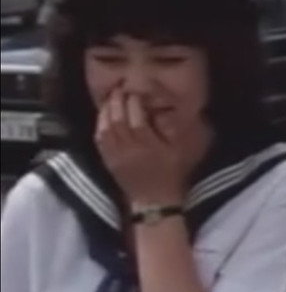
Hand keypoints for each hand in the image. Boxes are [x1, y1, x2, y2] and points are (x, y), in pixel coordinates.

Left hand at [95, 90, 207, 205]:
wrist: (155, 202)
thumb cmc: (172, 175)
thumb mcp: (179, 151)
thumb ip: (171, 130)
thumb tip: (162, 111)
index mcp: (148, 144)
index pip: (137, 117)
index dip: (134, 102)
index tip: (135, 92)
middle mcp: (129, 148)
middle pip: (118, 119)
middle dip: (117, 101)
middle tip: (119, 89)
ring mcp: (116, 155)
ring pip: (106, 128)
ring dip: (106, 111)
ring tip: (109, 99)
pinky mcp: (108, 161)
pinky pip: (99, 140)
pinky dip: (99, 126)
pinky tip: (102, 117)